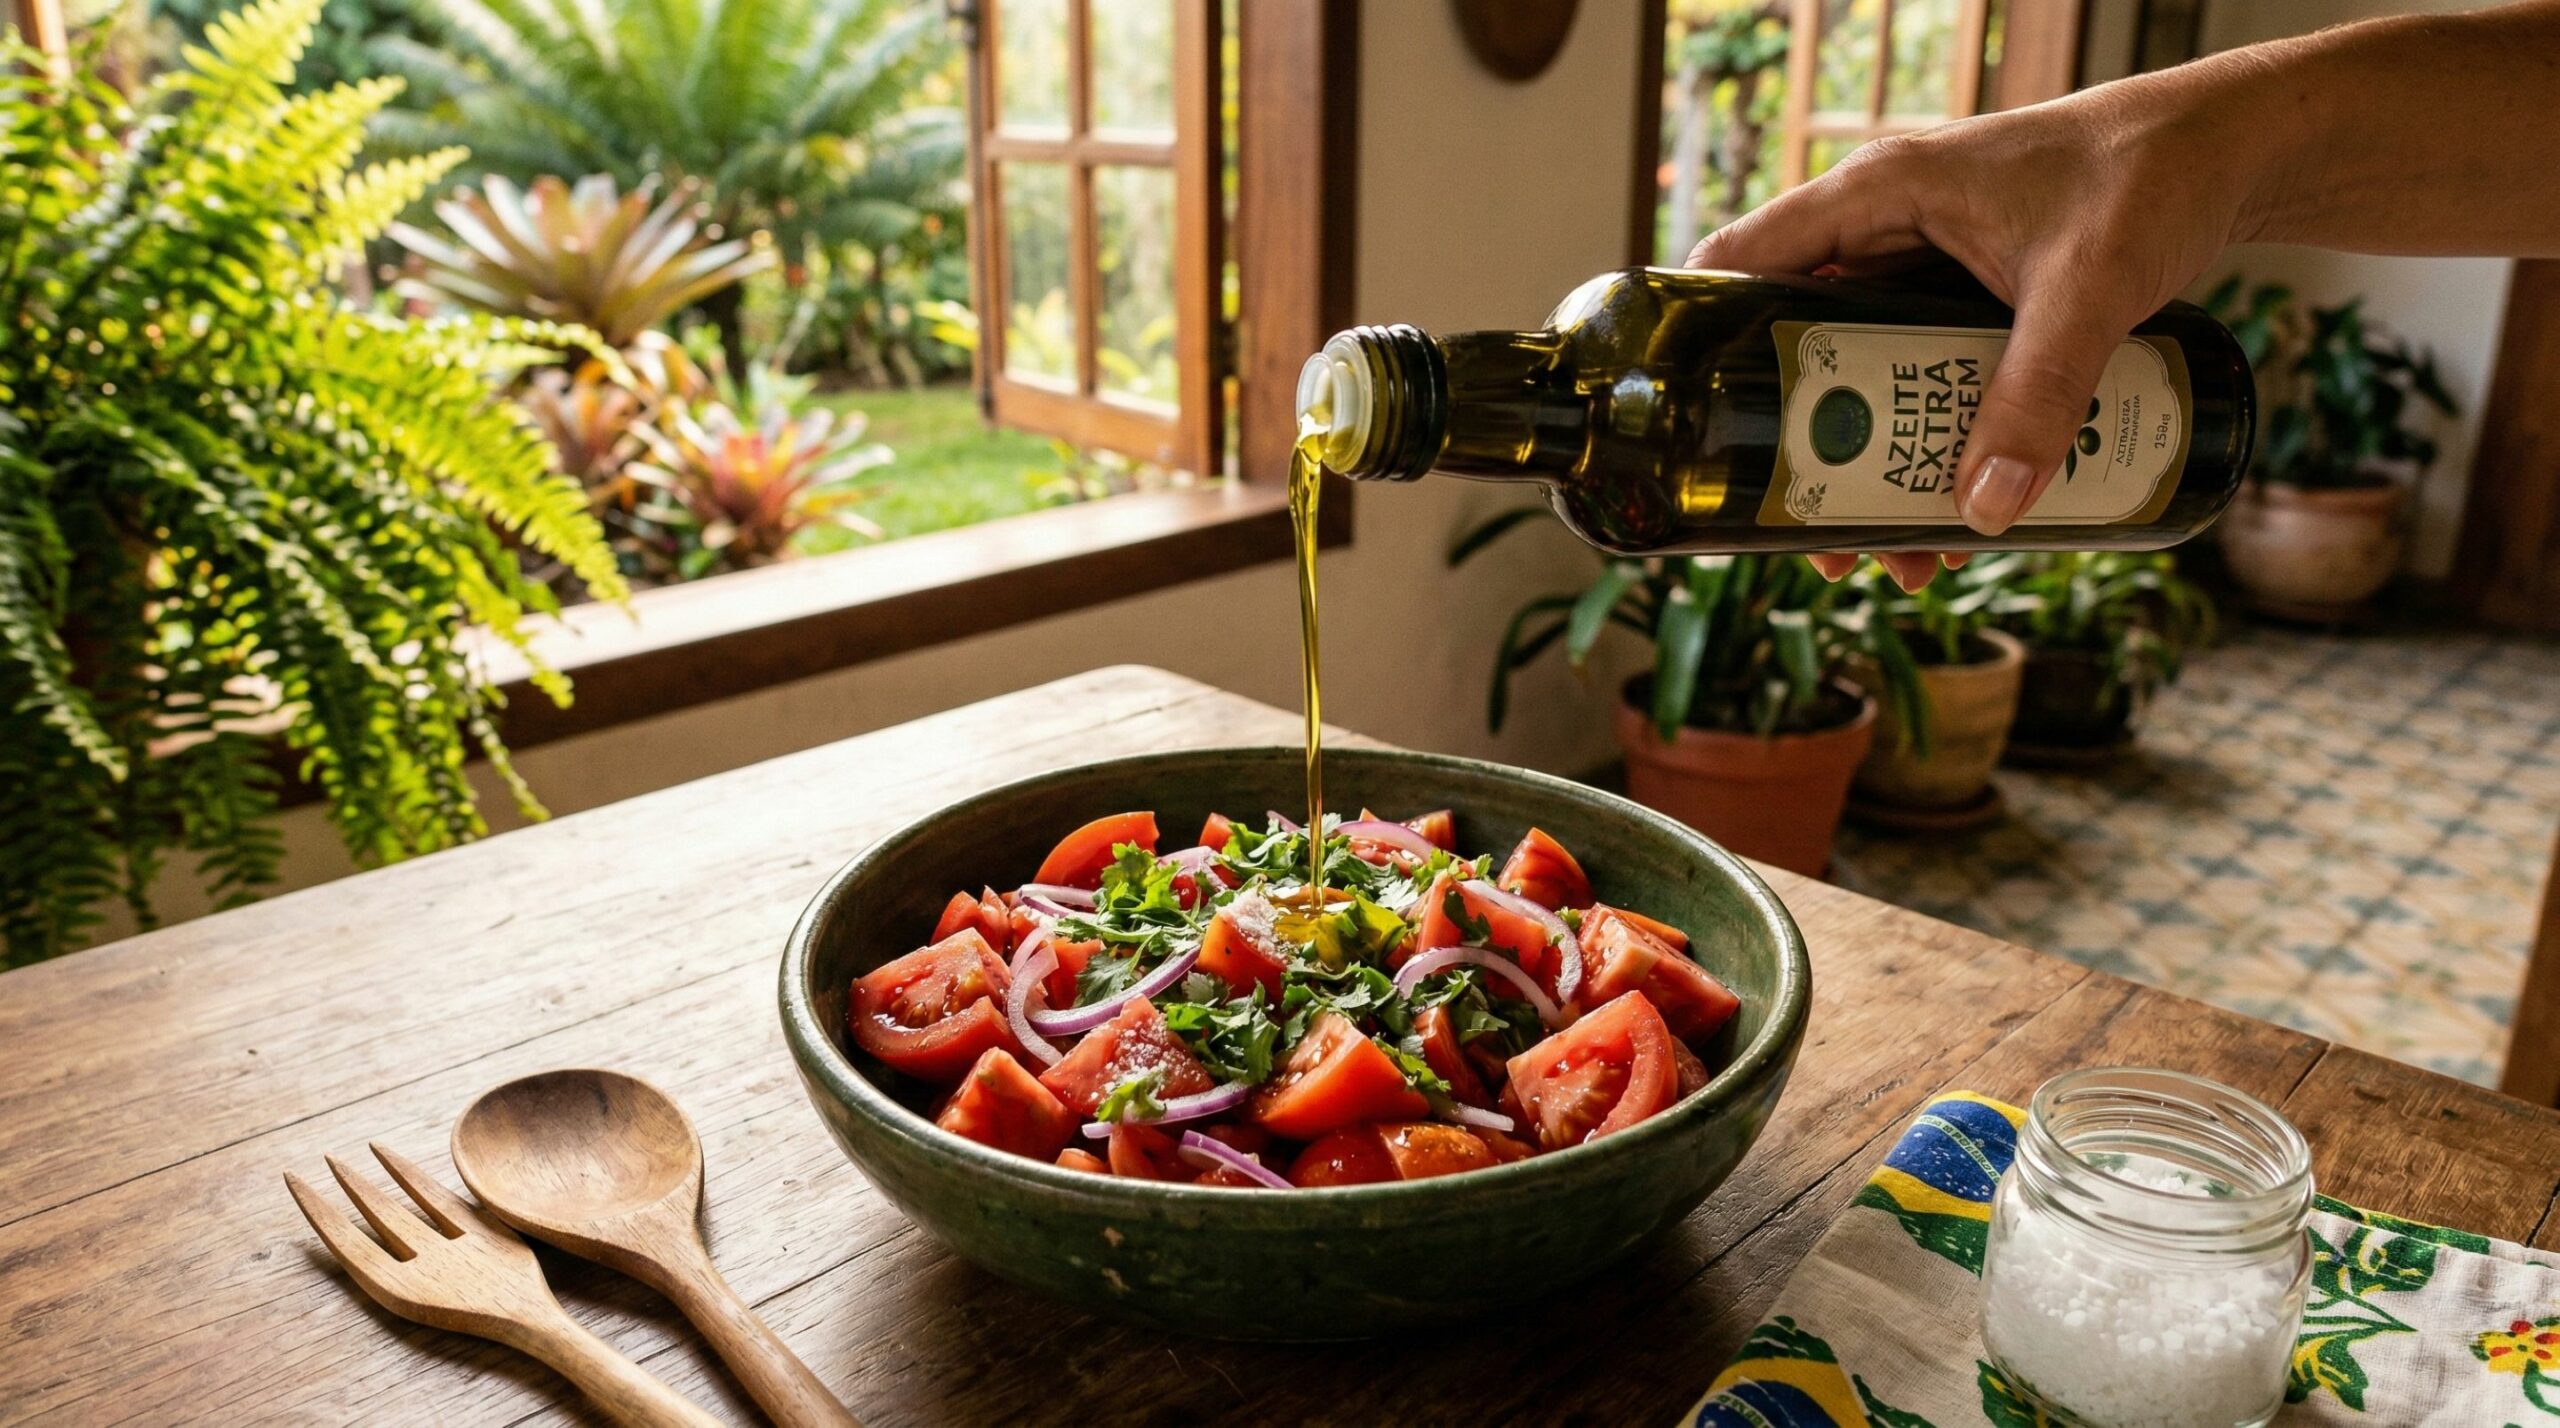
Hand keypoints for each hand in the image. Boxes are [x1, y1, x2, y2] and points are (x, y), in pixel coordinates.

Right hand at [1689, 65, 2258, 569]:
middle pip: (1796, 343)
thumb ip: (2038, 394)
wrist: (2237, 151)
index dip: (1701, 342)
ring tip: (1902, 549)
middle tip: (1820, 537)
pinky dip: (1928, 438)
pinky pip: (1919, 374)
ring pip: (1861, 372)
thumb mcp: (2088, 290)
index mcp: (1877, 194)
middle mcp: (1884, 228)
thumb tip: (1984, 507)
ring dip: (1872, 462)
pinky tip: (1961, 506)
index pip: (1739, 261)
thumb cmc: (2155, 174)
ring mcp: (1924, 264)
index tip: (1700, 436)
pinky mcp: (1967, 295)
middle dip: (1805, 448)